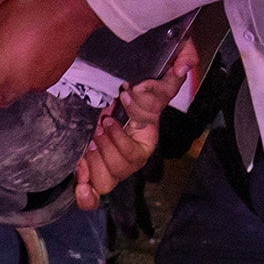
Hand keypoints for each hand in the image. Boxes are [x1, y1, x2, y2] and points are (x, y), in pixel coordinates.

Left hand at [0, 0, 101, 136]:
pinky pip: (33, 82)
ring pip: (16, 90)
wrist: (69, 11)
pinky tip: (31, 50)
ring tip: (13, 50)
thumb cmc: (24, 15)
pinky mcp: (54, 78)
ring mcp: (38, 86)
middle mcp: (18, 89)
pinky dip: (27, 72)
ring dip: (10, 79)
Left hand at [75, 38, 197, 209]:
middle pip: (121, 170)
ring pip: (105, 181)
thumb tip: (184, 66)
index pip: (136, 153)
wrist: (114, 97)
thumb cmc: (136, 92)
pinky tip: (80, 181)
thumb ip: (174, 70)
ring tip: (89, 142)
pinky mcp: (94, 171)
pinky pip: (92, 197)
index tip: (107, 117)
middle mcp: (131, 159)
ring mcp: (112, 167)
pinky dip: (86, 195)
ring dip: (94, 162)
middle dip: (106, 148)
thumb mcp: (155, 80)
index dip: (119, 139)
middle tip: (98, 127)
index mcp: (145, 142)